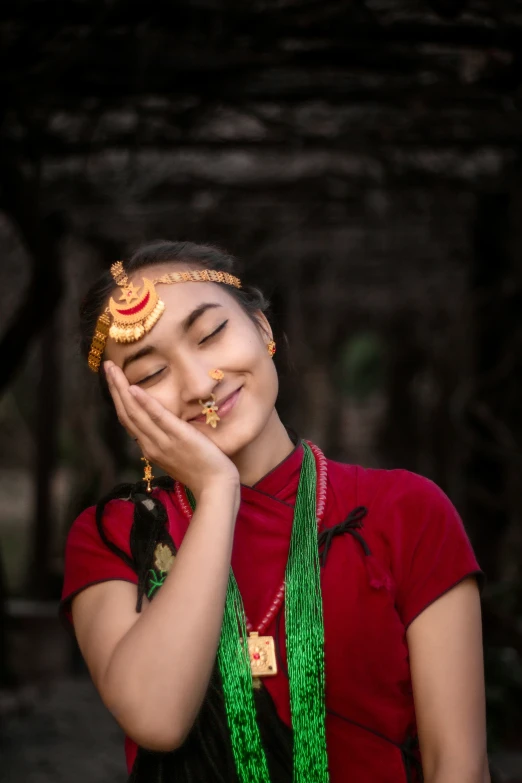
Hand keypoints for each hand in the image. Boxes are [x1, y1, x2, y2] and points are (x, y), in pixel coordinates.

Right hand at [104, 361, 239, 499]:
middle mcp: (151, 445)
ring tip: (113, 370)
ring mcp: (163, 441)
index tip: (113, 380)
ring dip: (121, 389)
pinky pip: (158, 418)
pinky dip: (145, 403)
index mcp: (150, 448)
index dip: (118, 398)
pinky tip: (134, 388)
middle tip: (106, 366)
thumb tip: (162, 425)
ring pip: (135, 413)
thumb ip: (166, 440)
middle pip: (126, 413)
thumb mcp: (177, 455)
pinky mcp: (178, 437)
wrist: (215, 487)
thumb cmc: (201, 472)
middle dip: (114, 388)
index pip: (128, 420)